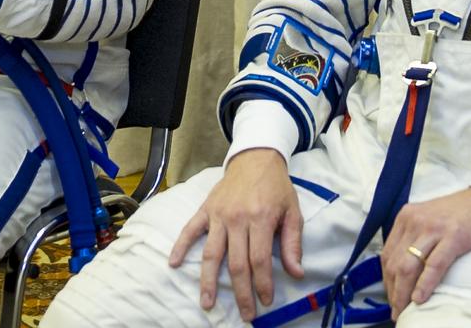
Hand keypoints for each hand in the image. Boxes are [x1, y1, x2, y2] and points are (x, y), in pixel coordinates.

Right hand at [168, 148, 303, 320]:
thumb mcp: (292, 211)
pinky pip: (190, 229)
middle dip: (241, 292)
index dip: (262, 283)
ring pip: (211, 253)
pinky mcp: (205, 209)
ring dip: (208, 280)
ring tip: (207, 303)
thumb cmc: (276, 187)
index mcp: (260, 219)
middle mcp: (237, 219)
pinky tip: (173, 263)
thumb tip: (296, 273)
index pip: (259, 259)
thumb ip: (293, 243)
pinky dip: (180, 246)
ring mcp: (218, 215)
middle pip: (237, 263)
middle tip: (244, 313)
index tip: (265, 300)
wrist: (255, 158)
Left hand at [380, 187, 470, 319]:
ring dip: (403, 293)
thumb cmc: (463, 215)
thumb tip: (404, 270)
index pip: (387, 254)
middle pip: (394, 263)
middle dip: (393, 291)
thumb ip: (416, 239)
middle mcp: (415, 220)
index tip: (391, 297)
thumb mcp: (430, 221)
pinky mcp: (454, 235)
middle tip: (396, 311)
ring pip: (408, 266)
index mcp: (406, 217)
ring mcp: (434, 227)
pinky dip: (424, 285)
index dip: (387, 280)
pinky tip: (420, 299)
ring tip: (404, 311)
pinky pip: (433, 265)